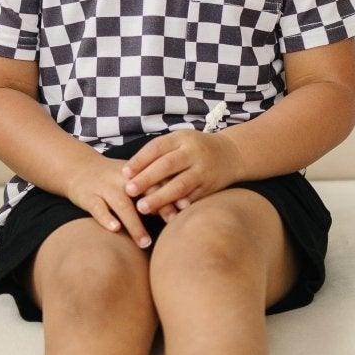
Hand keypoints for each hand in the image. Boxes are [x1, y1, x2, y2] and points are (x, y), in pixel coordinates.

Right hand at [64, 152, 187, 247]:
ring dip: (135, 224)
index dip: (172, 193)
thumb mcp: (134, 178)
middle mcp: (122, 178)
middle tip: (173, 224)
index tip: (187, 208)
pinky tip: (115, 229)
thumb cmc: (114, 179)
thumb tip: (183, 208)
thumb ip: (155, 189)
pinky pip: (97, 208)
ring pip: (122, 205)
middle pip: (143, 192)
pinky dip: (106, 218)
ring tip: (145, 243)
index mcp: (136, 172)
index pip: (158, 181)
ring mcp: (104, 187)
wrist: (77, 167)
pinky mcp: (87, 196)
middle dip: (159, 207)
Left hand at [122, 129, 240, 216]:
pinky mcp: (210, 187)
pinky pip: (192, 198)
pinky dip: (177, 207)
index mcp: (182, 138)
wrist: (231, 154)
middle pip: (167, 165)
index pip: (157, 147)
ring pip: (180, 185)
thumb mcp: (178, 142)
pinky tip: (163, 215)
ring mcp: (203, 170)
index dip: (139, 160)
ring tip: (142, 208)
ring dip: (160, 198)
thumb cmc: (194, 149)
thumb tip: (128, 174)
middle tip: (128, 191)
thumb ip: (158, 154)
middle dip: (146, 179)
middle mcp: (193, 152)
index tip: (124, 173)